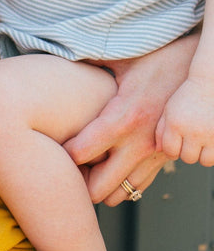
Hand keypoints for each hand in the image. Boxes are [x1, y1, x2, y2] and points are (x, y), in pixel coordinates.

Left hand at [64, 34, 196, 204]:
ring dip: (100, 185)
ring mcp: (154, 155)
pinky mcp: (164, 159)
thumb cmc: (156, 59)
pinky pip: (139, 186)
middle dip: (77, 181)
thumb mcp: (118, 59)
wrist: (197, 68)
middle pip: (97, 187)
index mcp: (122, 119)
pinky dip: (120, 183)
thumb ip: (86, 63)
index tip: (53, 144)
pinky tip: (108, 166)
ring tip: (87, 168)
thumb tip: (56, 58)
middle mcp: (139, 144)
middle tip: (66, 166)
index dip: (59, 153)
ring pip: (121, 193)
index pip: (78, 154)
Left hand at [156, 76, 213, 165]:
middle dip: (188, 153)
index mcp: (176, 125)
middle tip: (192, 142)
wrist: (211, 82)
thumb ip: (161, 130)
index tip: (177, 146)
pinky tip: (211, 142)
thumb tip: (159, 149)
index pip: (170, 151)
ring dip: (204, 155)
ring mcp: (212, 134)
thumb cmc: (189, 95)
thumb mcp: (169, 109)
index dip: (172, 151)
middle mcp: (194, 131)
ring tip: (204, 144)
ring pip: (206, 160)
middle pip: (188, 158)